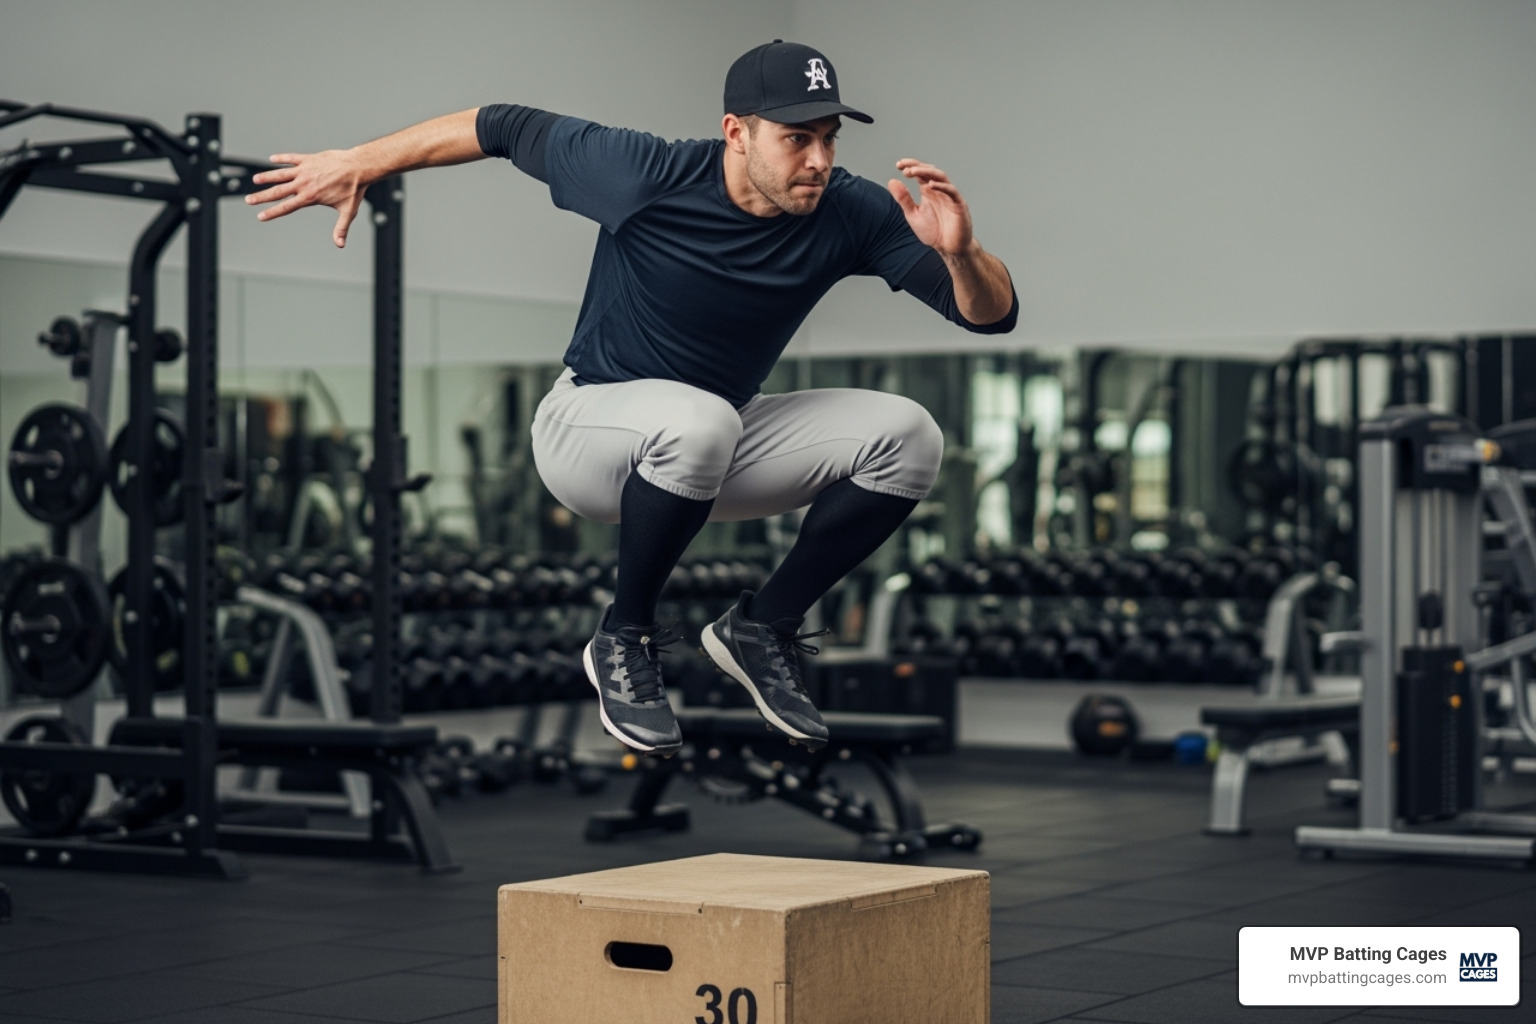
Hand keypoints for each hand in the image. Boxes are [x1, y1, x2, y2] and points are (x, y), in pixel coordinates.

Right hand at [246, 150, 368, 247]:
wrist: (358, 167)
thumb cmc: (354, 189)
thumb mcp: (347, 212)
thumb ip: (341, 228)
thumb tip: (340, 245)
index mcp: (310, 197)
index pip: (286, 207)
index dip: (272, 212)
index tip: (260, 216)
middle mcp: (304, 183)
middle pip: (278, 191)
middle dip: (262, 196)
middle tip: (249, 199)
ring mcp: (305, 170)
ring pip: (281, 173)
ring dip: (267, 177)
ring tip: (255, 180)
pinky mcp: (309, 159)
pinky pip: (292, 158)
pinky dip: (281, 158)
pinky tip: (272, 159)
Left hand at [887, 159, 973, 257]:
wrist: (949, 249)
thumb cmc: (934, 231)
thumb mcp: (913, 215)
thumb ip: (904, 199)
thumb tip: (892, 181)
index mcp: (928, 192)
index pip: (920, 173)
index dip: (910, 166)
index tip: (898, 165)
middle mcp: (939, 190)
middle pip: (930, 171)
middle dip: (917, 166)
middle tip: (904, 167)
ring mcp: (949, 196)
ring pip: (940, 177)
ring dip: (927, 172)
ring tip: (913, 171)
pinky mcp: (958, 204)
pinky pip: (951, 191)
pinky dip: (941, 186)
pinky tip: (929, 185)